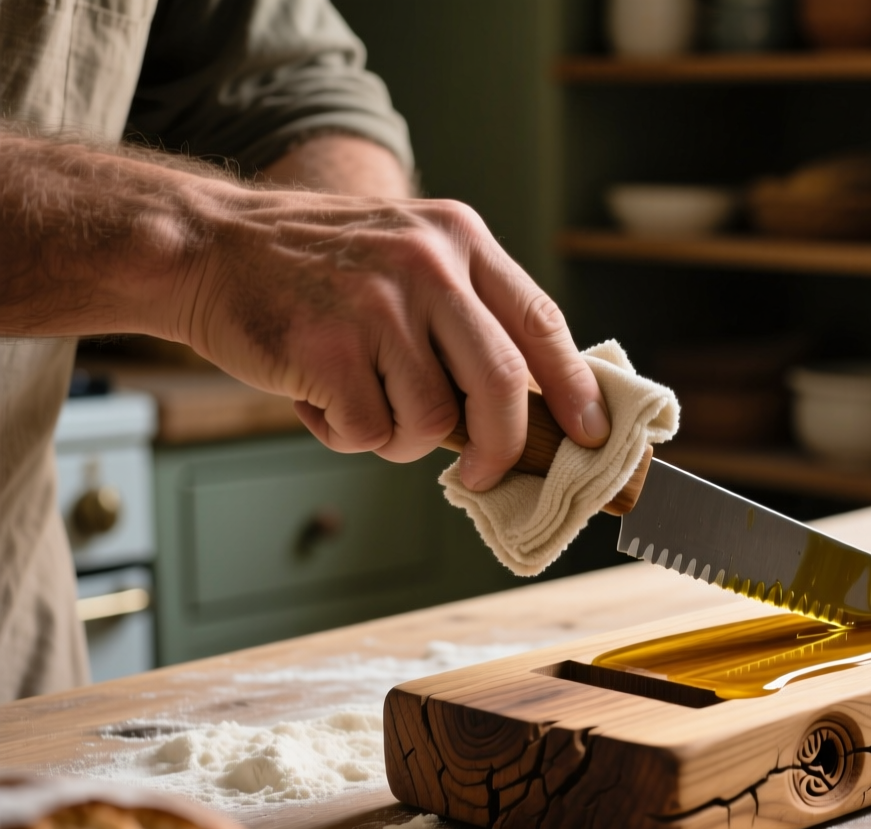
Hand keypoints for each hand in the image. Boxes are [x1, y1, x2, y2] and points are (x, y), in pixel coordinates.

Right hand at [174, 182, 608, 490]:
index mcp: (460, 240)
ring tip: (362, 403)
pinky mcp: (327, 347)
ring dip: (399, 438)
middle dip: (502, 447)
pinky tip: (319, 396)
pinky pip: (369, 432)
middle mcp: (427, 265)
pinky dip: (347, 434)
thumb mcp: (410, 254)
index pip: (541, 322)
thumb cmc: (319, 269)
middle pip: (501, 384)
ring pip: (431, 421)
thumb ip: (469, 311)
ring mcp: (377, 304)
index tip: (591, 433)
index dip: (574, 387)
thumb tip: (534, 405)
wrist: (209, 244)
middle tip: (482, 475)